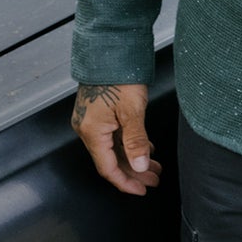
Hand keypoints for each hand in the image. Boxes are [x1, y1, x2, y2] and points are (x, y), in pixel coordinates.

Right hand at [71, 81, 162, 196]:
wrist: (110, 51)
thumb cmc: (118, 77)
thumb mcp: (132, 112)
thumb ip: (135, 142)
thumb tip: (140, 166)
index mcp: (91, 132)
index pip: (108, 168)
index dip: (125, 183)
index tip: (142, 190)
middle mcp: (87, 128)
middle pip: (111, 160)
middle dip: (134, 172)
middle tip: (153, 178)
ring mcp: (91, 121)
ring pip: (113, 149)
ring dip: (133, 158)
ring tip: (153, 166)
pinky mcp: (98, 113)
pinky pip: (113, 137)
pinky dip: (128, 145)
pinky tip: (144, 148)